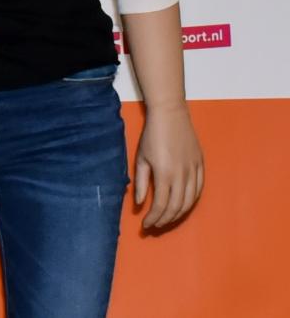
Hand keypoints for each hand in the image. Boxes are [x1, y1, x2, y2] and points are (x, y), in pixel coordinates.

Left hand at [134, 104, 203, 228]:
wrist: (170, 115)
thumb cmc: (152, 135)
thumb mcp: (141, 158)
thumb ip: (141, 183)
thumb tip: (140, 203)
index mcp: (165, 174)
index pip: (161, 205)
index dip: (153, 218)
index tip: (145, 225)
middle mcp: (182, 176)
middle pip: (176, 207)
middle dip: (165, 220)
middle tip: (155, 225)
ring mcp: (194, 171)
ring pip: (189, 202)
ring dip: (178, 214)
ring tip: (166, 219)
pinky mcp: (201, 166)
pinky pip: (198, 190)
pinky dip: (190, 202)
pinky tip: (182, 206)